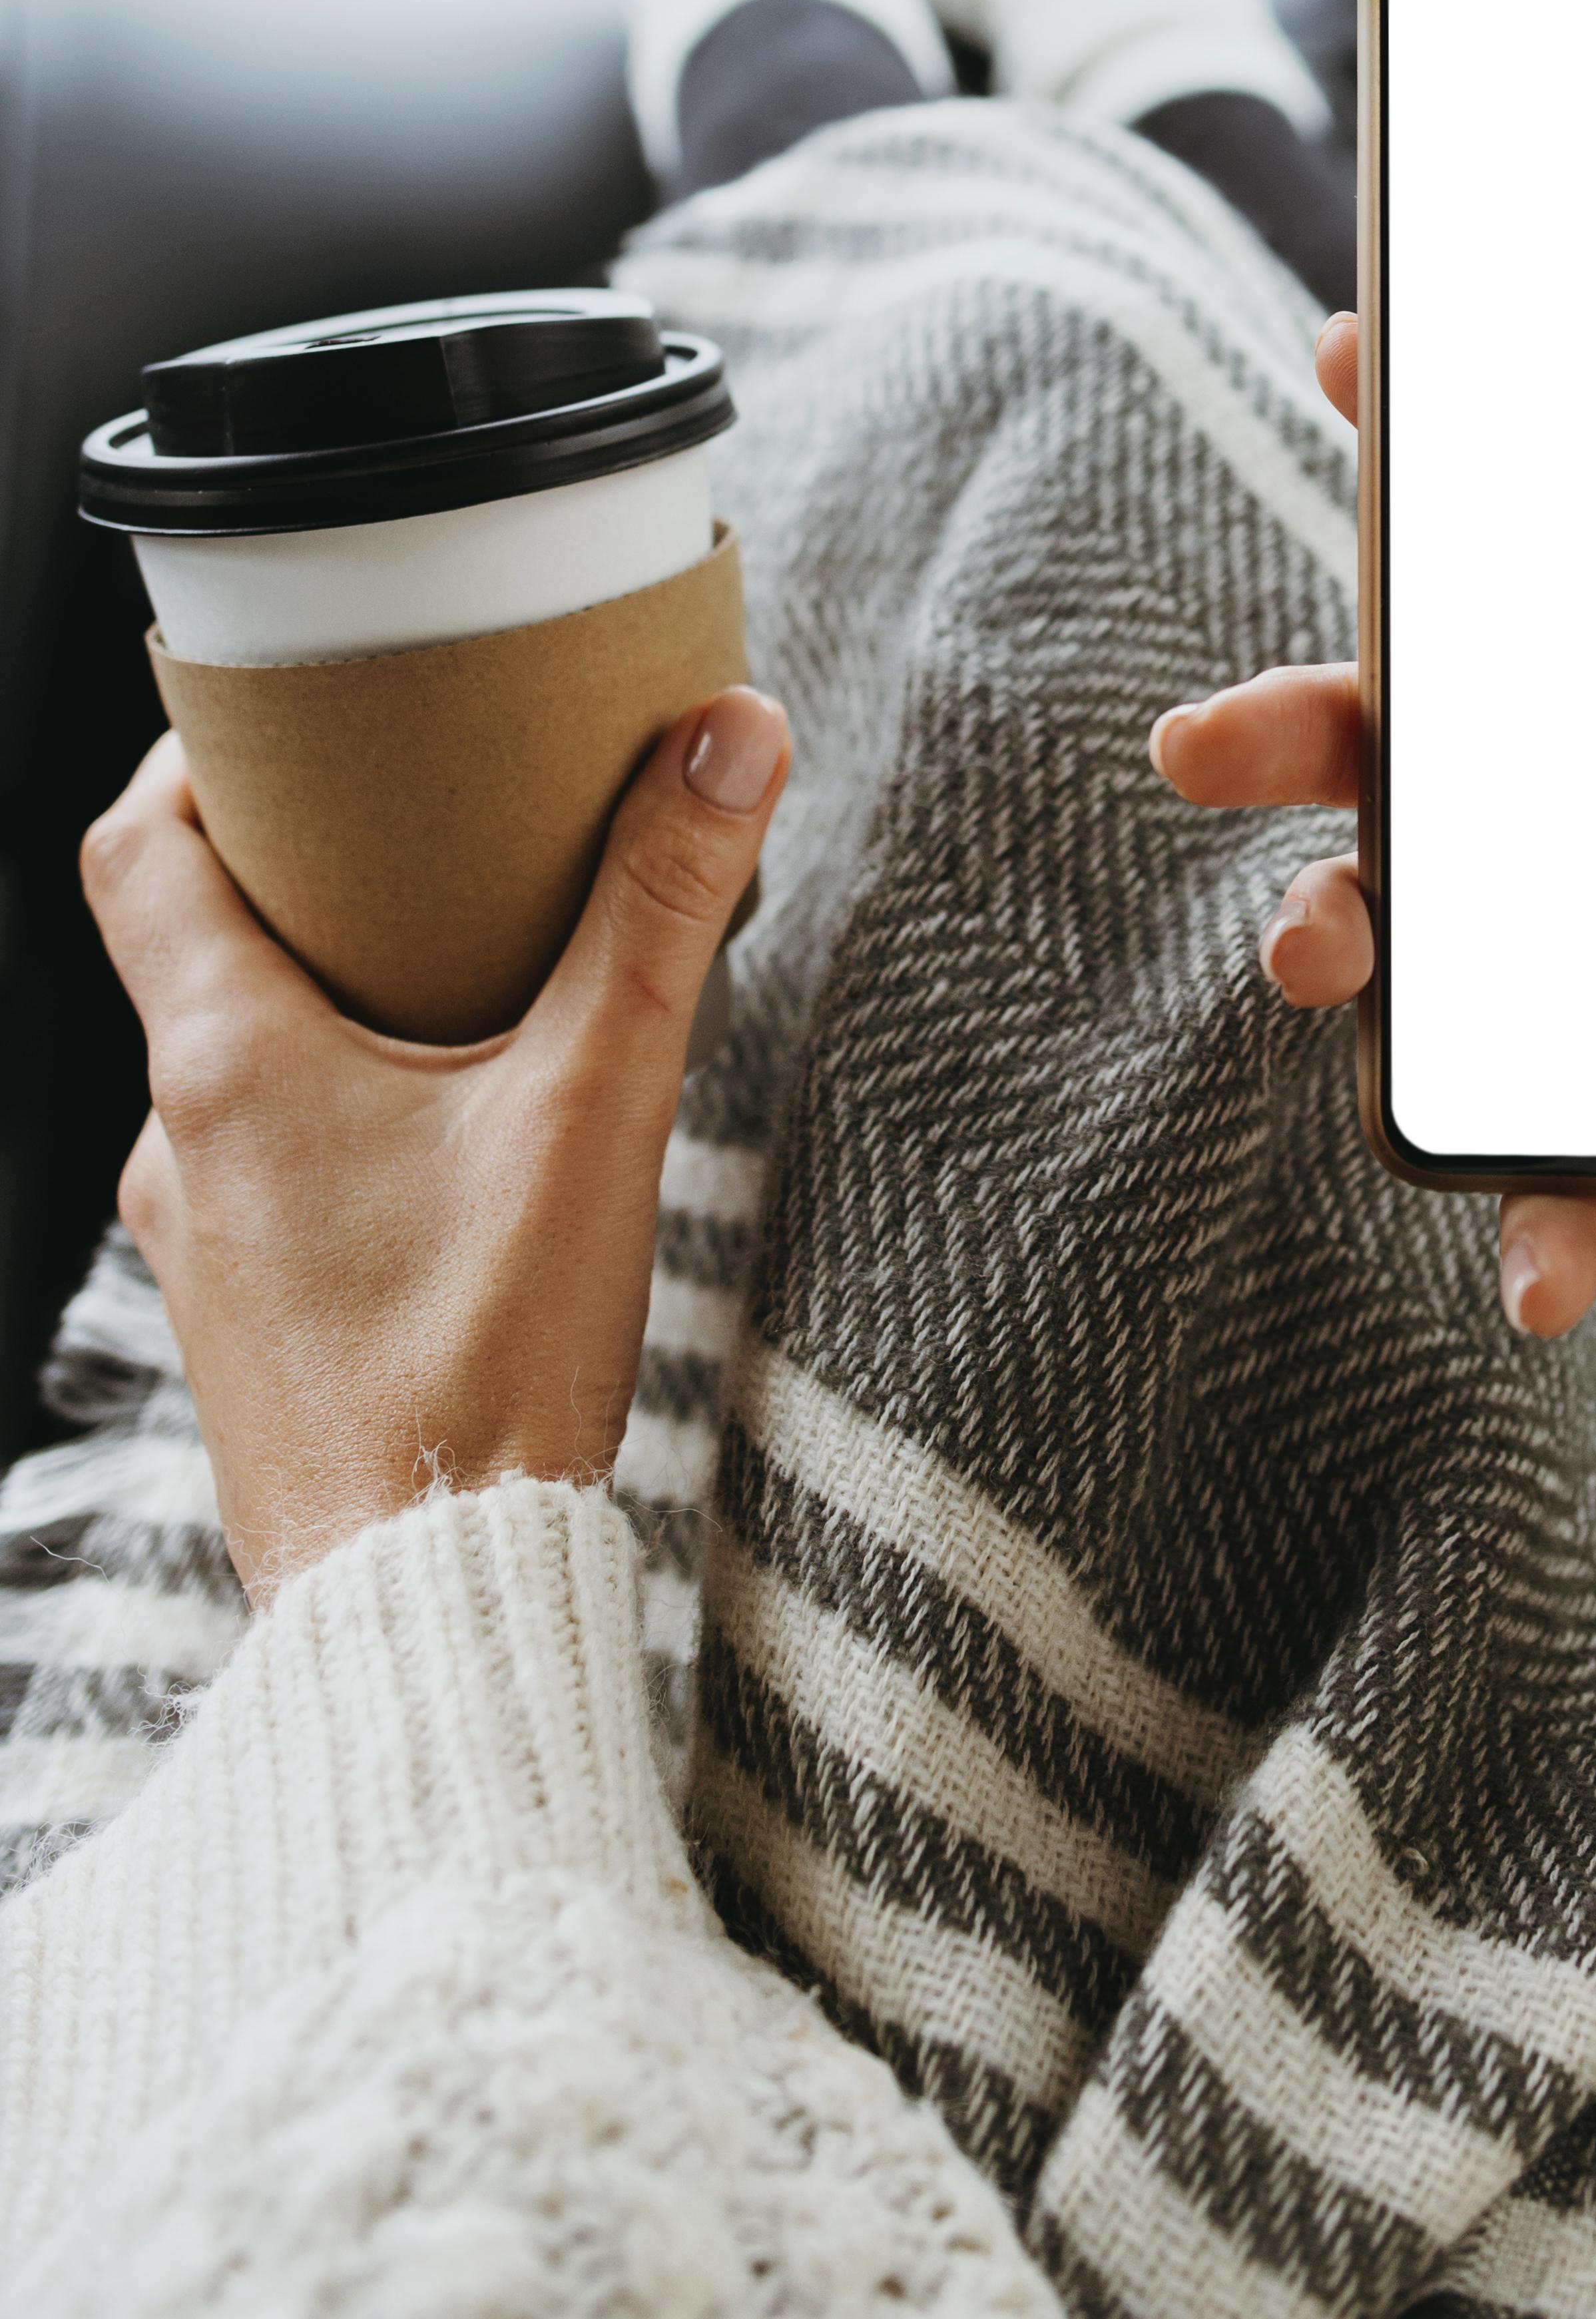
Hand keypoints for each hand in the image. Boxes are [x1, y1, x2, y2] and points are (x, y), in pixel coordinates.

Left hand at [82, 689, 790, 1601]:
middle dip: (298, 869)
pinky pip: (262, 1163)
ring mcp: (199, 1242)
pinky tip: (446, 1129)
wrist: (429, 1604)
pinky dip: (331, 1106)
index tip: (285, 714)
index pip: (140, 851)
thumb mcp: (597, 1109)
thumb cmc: (488, 1366)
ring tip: (453, 965)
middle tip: (414, 815)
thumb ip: (662, 910)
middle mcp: (180, 1145)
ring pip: (231, 1065)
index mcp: (227, 1066)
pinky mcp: (246, 1316)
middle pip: (193, 947)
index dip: (196, 761)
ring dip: (321, 1000)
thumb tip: (732, 729)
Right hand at [1151, 313, 1595, 1583]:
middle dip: (1313, 729)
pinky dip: (1519, 1210)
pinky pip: (1546, 1161)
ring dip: (1348, 940)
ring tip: (1314, 960)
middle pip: (1471, 756)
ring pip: (1455, 945)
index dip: (1472, 476)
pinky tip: (1538, 1264)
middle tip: (1206, 738)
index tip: (1355, 367)